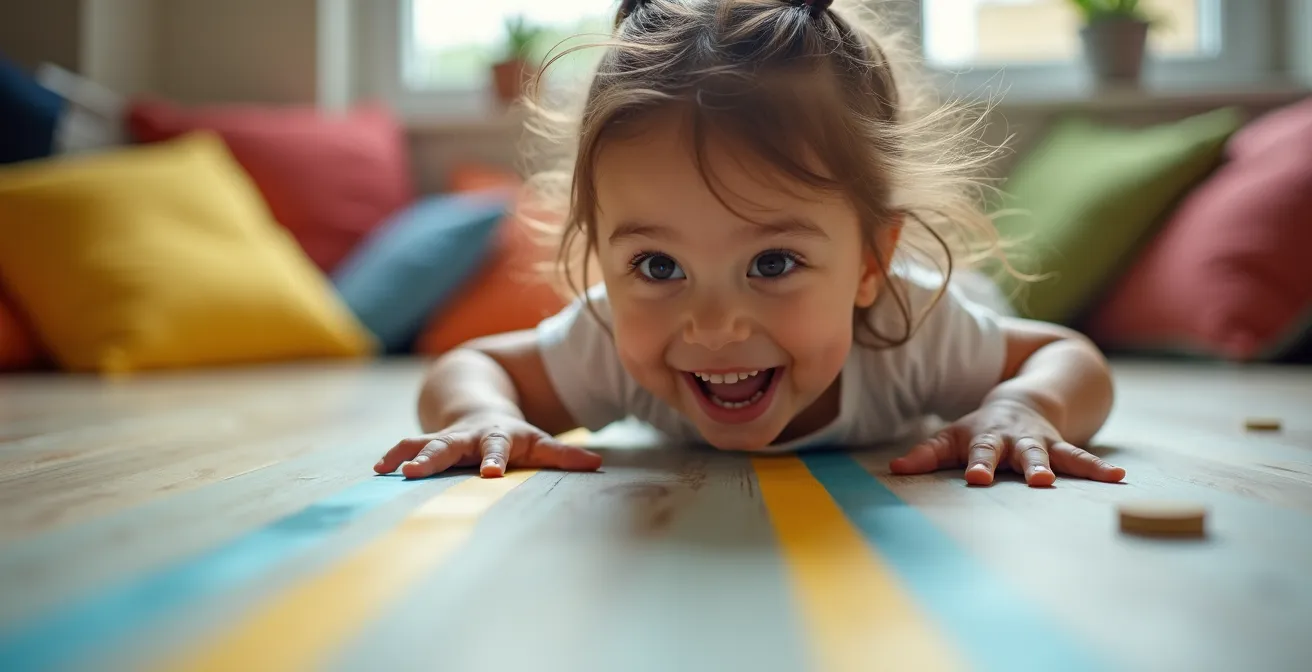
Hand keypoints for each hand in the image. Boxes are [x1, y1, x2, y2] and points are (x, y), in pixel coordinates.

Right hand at [374, 413, 602, 478]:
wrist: (479, 400)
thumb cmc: (514, 435)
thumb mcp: (539, 442)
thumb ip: (564, 456)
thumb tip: (598, 464)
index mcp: (498, 436)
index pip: (498, 448)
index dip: (494, 460)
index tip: (489, 474)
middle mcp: (468, 436)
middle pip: (450, 446)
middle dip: (434, 458)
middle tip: (417, 473)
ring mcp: (446, 437)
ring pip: (424, 444)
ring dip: (409, 456)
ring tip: (390, 471)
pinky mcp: (427, 441)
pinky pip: (408, 447)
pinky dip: (394, 456)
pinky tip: (378, 470)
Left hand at [889, 400, 1124, 486]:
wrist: (1022, 401)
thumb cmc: (980, 429)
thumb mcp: (951, 438)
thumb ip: (926, 455)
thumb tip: (895, 470)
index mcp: (987, 438)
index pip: (980, 452)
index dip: (979, 464)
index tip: (978, 478)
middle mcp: (1017, 440)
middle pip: (1023, 453)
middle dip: (1030, 466)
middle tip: (1039, 480)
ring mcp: (1043, 443)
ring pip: (1057, 455)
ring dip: (1071, 468)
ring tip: (1095, 478)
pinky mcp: (1063, 448)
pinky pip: (1083, 459)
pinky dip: (1099, 468)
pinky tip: (1119, 478)